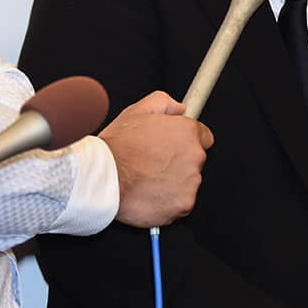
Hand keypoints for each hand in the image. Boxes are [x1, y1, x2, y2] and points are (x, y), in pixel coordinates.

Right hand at [100, 90, 213, 226]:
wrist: (103, 179)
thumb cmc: (117, 148)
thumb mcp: (137, 111)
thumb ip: (163, 103)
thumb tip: (179, 108)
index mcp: (187, 132)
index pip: (204, 137)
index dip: (186, 141)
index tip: (175, 146)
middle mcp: (194, 156)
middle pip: (195, 161)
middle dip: (178, 162)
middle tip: (154, 163)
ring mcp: (191, 182)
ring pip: (188, 183)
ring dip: (174, 182)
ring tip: (148, 179)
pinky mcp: (184, 204)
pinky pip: (181, 203)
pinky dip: (168, 201)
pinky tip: (150, 193)